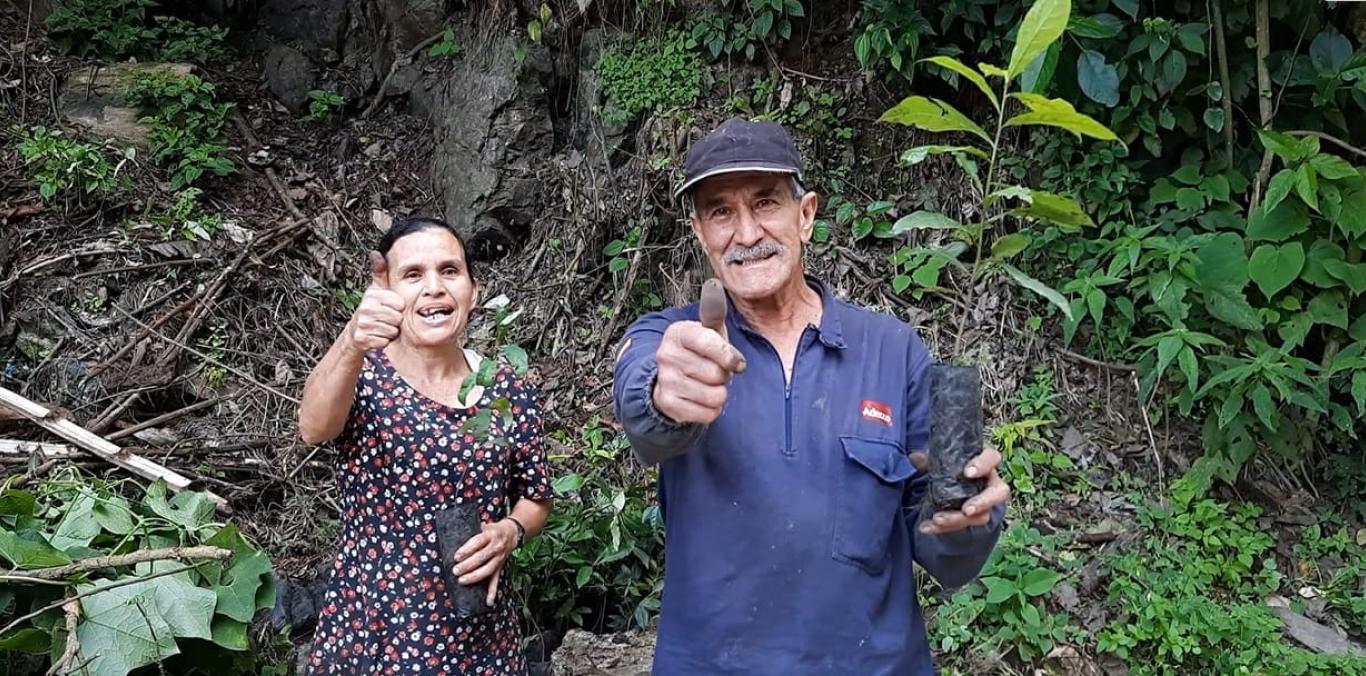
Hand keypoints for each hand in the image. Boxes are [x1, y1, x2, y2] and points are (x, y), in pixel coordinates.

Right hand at [349, 251, 404, 350]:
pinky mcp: (362, 338)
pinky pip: (385, 341)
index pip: (400, 304)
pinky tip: (377, 335)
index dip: (398, 308)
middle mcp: (365, 308)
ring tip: (382, 326)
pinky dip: (384, 341)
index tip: (390, 307)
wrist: (356, 330)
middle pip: (397, 318)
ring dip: (390, 331)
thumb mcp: (376, 289)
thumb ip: (380, 272)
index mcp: (372, 295)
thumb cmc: (371, 308)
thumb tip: (376, 253)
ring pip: (392, 331)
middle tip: (386, 319)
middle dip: (395, 321)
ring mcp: (363, 323)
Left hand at [452, 519, 519, 605]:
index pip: (477, 543)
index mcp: (490, 535)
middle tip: (456, 570)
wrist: (512, 533)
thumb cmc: (493, 530)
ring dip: (474, 577)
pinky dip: (492, 592)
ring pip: (487, 570)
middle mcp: (496, 547)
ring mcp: (499, 559)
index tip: (456, 557)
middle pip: (481, 558)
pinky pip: (496, 580)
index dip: (466, 550)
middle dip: (467, 566)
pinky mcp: (500, 567)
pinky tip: (488, 601)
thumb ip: (472, 531)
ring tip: (462, 580)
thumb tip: (455, 535)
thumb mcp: (485, 526)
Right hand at [651, 279, 747, 424]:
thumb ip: (713, 313)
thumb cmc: (697, 353)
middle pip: (717, 373)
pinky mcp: (667, 404)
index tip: (737, 363)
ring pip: (715, 395)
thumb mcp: (706, 332)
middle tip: (713, 372)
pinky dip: (711, 410)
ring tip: (707, 385)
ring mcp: (665, 380)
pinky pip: (708, 413)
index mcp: (678, 332)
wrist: (668, 381)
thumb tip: (714, 285)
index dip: (730, 356)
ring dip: (718, 394)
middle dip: (723, 376)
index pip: (711, 342)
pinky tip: (701, 400)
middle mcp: (667, 355)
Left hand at [909, 445, 1010, 534]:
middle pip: (999, 494)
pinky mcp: (973, 518)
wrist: (949, 484)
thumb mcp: (939, 460)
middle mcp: (990, 484)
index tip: (967, 472)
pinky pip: (963, 525)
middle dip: (983, 502)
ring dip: (958, 519)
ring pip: (982, 515)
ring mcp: (985, 503)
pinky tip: (927, 527)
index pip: (992, 458)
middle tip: (966, 510)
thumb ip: (929, 459)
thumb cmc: (951, 467)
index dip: (983, 465)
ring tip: (937, 520)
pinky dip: (944, 528)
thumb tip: (915, 457)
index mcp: (985, 463)